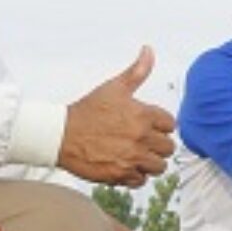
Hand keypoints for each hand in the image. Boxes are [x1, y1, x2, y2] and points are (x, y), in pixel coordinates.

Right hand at [58, 47, 174, 186]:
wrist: (60, 135)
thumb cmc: (88, 110)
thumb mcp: (114, 88)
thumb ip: (137, 71)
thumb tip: (149, 50)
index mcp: (143, 115)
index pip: (171, 125)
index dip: (160, 125)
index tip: (148, 125)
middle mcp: (141, 138)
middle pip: (168, 148)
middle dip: (157, 145)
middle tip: (142, 141)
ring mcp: (131, 158)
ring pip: (159, 166)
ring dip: (150, 162)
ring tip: (136, 154)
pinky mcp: (120, 174)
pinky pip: (141, 180)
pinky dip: (136, 175)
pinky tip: (126, 164)